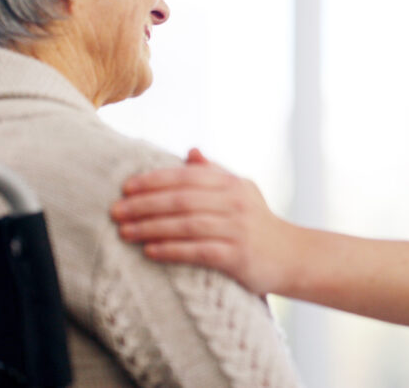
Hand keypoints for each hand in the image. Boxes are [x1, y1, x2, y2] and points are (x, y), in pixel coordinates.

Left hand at [111, 148, 294, 295]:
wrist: (292, 255)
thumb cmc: (258, 223)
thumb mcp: (242, 192)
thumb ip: (214, 173)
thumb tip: (189, 153)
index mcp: (231, 184)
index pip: (186, 177)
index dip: (154, 180)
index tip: (126, 187)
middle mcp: (235, 203)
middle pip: (182, 200)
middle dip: (145, 204)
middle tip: (115, 211)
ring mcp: (237, 229)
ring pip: (186, 225)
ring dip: (151, 228)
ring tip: (124, 232)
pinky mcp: (238, 256)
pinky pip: (198, 251)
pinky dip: (172, 250)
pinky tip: (150, 251)